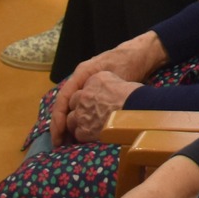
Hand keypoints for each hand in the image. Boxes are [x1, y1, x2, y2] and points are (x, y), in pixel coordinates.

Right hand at [50, 32, 165, 143]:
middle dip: (59, 124)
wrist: (139, 54)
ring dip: (66, 122)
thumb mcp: (117, 78)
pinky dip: (76, 118)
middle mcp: (80, 78)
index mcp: (83, 73)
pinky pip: (78, 105)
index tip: (59, 136)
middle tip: (59, 144)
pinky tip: (77, 131)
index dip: (59, 119)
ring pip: (70, 105)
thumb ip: (105, 95)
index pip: (64, 98)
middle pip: (63, 103)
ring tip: (65, 142)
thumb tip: (99, 119)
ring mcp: (85, 83)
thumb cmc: (129, 63)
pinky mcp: (92, 88)